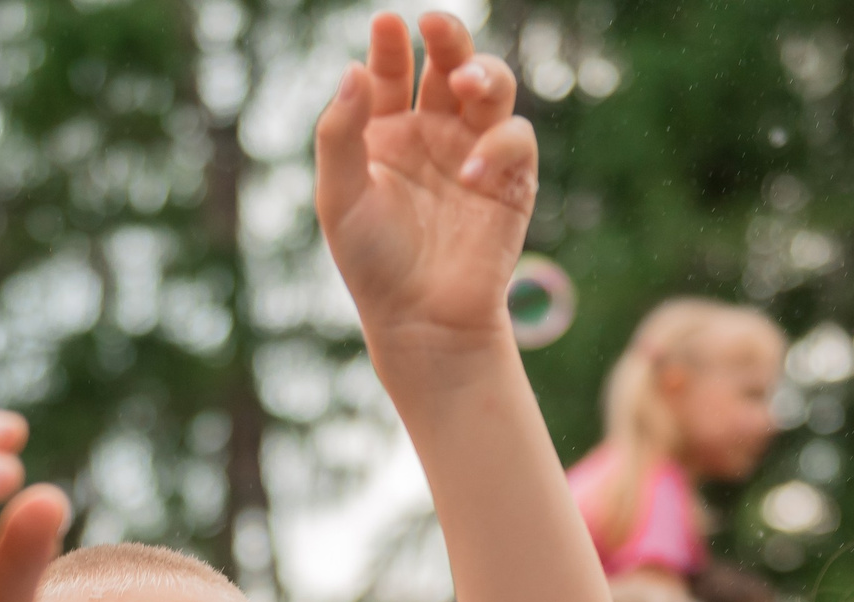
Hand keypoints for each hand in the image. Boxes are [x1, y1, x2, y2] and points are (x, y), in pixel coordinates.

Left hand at [315, 13, 535, 361]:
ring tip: (466, 83)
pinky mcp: (510, 181)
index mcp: (387, 133)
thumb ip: (340, 132)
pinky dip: (497, 144)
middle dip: (448, 38)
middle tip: (436, 23)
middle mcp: (432, 135)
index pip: (391, 73)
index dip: (390, 46)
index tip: (387, 25)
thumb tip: (353, 68)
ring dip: (483, 73)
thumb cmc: (372, 264)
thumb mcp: (339, 196)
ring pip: (491, 88)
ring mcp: (474, 153)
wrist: (421, 320)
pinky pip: (514, 138)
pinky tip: (470, 171)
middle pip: (448, 65)